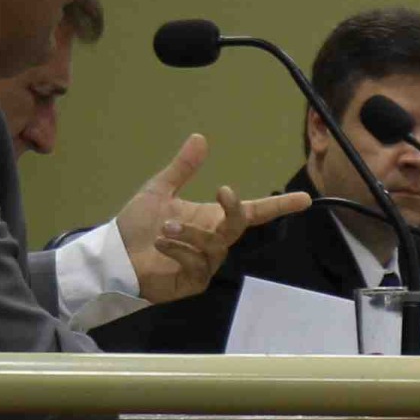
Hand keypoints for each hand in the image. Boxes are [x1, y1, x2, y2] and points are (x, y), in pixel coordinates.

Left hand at [118, 135, 311, 303]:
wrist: (114, 256)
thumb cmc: (137, 225)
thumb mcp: (159, 190)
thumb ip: (182, 168)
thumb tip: (200, 137)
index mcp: (211, 218)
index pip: (252, 212)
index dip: (279, 205)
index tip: (305, 199)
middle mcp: (214, 240)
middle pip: (239, 225)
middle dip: (234, 208)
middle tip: (224, 191)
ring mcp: (206, 264)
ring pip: (214, 244)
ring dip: (189, 232)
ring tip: (164, 228)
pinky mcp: (194, 282)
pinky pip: (197, 264)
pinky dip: (179, 250)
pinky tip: (160, 243)